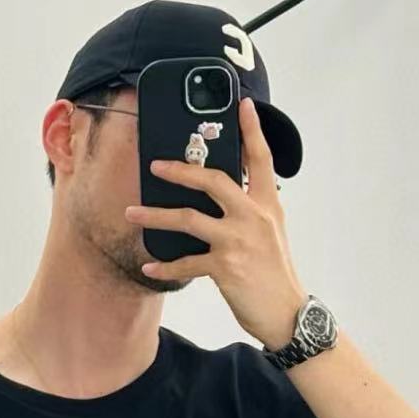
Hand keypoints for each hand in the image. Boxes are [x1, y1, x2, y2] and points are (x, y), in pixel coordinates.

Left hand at [124, 96, 307, 350]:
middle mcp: (253, 216)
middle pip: (213, 181)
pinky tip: (148, 266)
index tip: (242, 104)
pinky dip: (165, 267)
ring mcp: (238, 241)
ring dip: (155, 216)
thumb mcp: (271, 234)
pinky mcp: (225, 267)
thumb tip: (223, 198)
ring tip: (132, 214)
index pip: (260, 159)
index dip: (252, 130)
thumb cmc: (275, 275)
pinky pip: (186, 263)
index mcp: (267, 204)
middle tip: (155, 165)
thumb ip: (251, 211)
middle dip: (180, 171)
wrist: (286, 313)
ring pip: (188, 219)